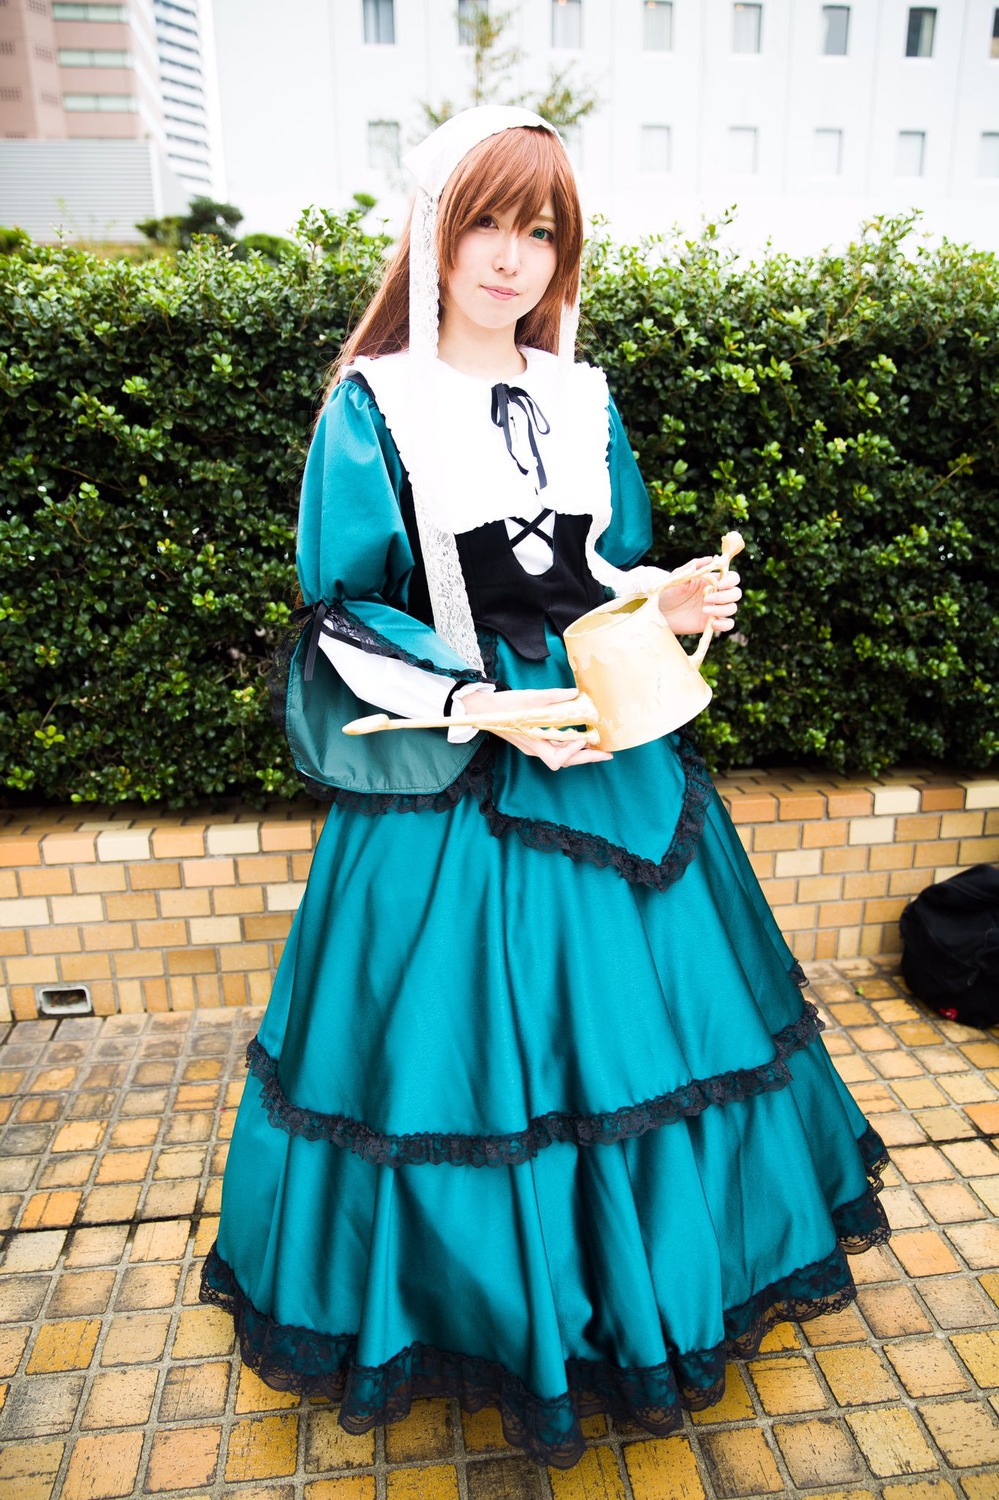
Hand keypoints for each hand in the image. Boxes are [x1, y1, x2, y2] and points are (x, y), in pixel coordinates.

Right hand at [458, 686, 612, 769]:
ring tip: (598, 748)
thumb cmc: (504, 706)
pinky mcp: (533, 740)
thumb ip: (554, 696)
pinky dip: (569, 745)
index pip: (557, 759)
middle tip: (607, 754)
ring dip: (579, 753)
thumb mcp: (529, 698)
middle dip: (586, 758)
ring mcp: (534, 746)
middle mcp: (534, 748)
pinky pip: (555, 748)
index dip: (572, 751)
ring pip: (560, 756)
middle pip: (563, 762)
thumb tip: (575, 693)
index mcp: (532, 742)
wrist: (483, 709)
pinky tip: (580, 738)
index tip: (584, 738)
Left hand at [658, 560, 741, 635]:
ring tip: (703, 610)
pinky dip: (725, 625)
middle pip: (735, 593)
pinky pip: (727, 625)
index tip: (720, 584)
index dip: (731, 580)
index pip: (732, 578)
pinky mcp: (710, 623)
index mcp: (711, 581)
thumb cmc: (668, 591)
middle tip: (706, 598)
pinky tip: (713, 623)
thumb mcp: (678, 576)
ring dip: (722, 609)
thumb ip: (694, 566)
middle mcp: (716, 594)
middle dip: (725, 596)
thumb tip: (712, 558)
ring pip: (732, 608)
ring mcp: (715, 609)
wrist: (659, 612)